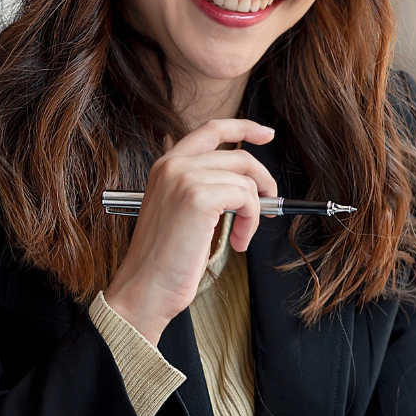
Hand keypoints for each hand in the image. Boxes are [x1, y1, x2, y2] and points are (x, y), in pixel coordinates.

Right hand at [103, 118, 276, 344]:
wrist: (145, 287)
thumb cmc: (164, 260)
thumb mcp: (181, 212)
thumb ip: (204, 188)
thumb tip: (248, 185)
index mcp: (166, 165)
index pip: (211, 130)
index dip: (243, 127)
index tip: (266, 133)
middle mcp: (174, 165)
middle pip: (238, 156)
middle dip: (262, 180)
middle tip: (270, 202)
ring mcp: (185, 178)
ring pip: (245, 181)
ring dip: (253, 213)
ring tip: (241, 236)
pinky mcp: (199, 197)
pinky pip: (246, 198)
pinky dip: (250, 221)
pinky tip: (238, 241)